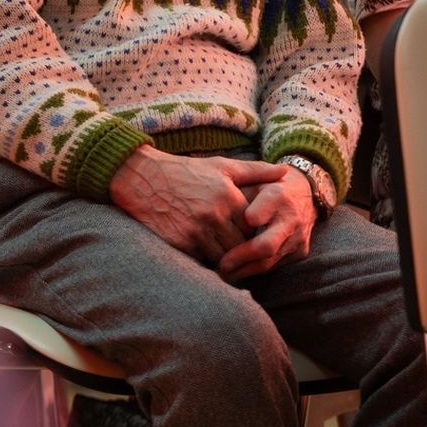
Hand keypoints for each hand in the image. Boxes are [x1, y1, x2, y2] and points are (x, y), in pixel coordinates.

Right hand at [108, 149, 287, 263]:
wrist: (141, 177)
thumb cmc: (184, 170)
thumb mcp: (221, 166)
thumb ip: (256, 171)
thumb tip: (286, 172)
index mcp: (228, 197)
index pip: (253, 227)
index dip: (253, 233)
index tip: (250, 234)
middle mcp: (215, 215)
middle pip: (241, 246)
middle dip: (241, 250)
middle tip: (240, 252)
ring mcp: (196, 230)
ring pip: (223, 257)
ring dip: (224, 258)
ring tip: (225, 256)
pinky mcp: (180, 242)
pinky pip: (201, 260)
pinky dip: (205, 259)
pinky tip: (204, 253)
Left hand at [217, 176, 317, 282]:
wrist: (303, 194)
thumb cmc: (265, 187)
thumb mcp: (251, 181)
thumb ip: (235, 192)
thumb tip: (210, 209)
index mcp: (277, 196)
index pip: (258, 214)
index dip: (246, 222)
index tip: (224, 231)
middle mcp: (291, 218)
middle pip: (266, 246)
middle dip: (240, 257)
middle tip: (220, 264)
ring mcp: (298, 238)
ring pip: (269, 262)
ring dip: (244, 270)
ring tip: (222, 272)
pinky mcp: (300, 252)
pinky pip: (274, 266)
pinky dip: (254, 270)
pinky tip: (236, 272)